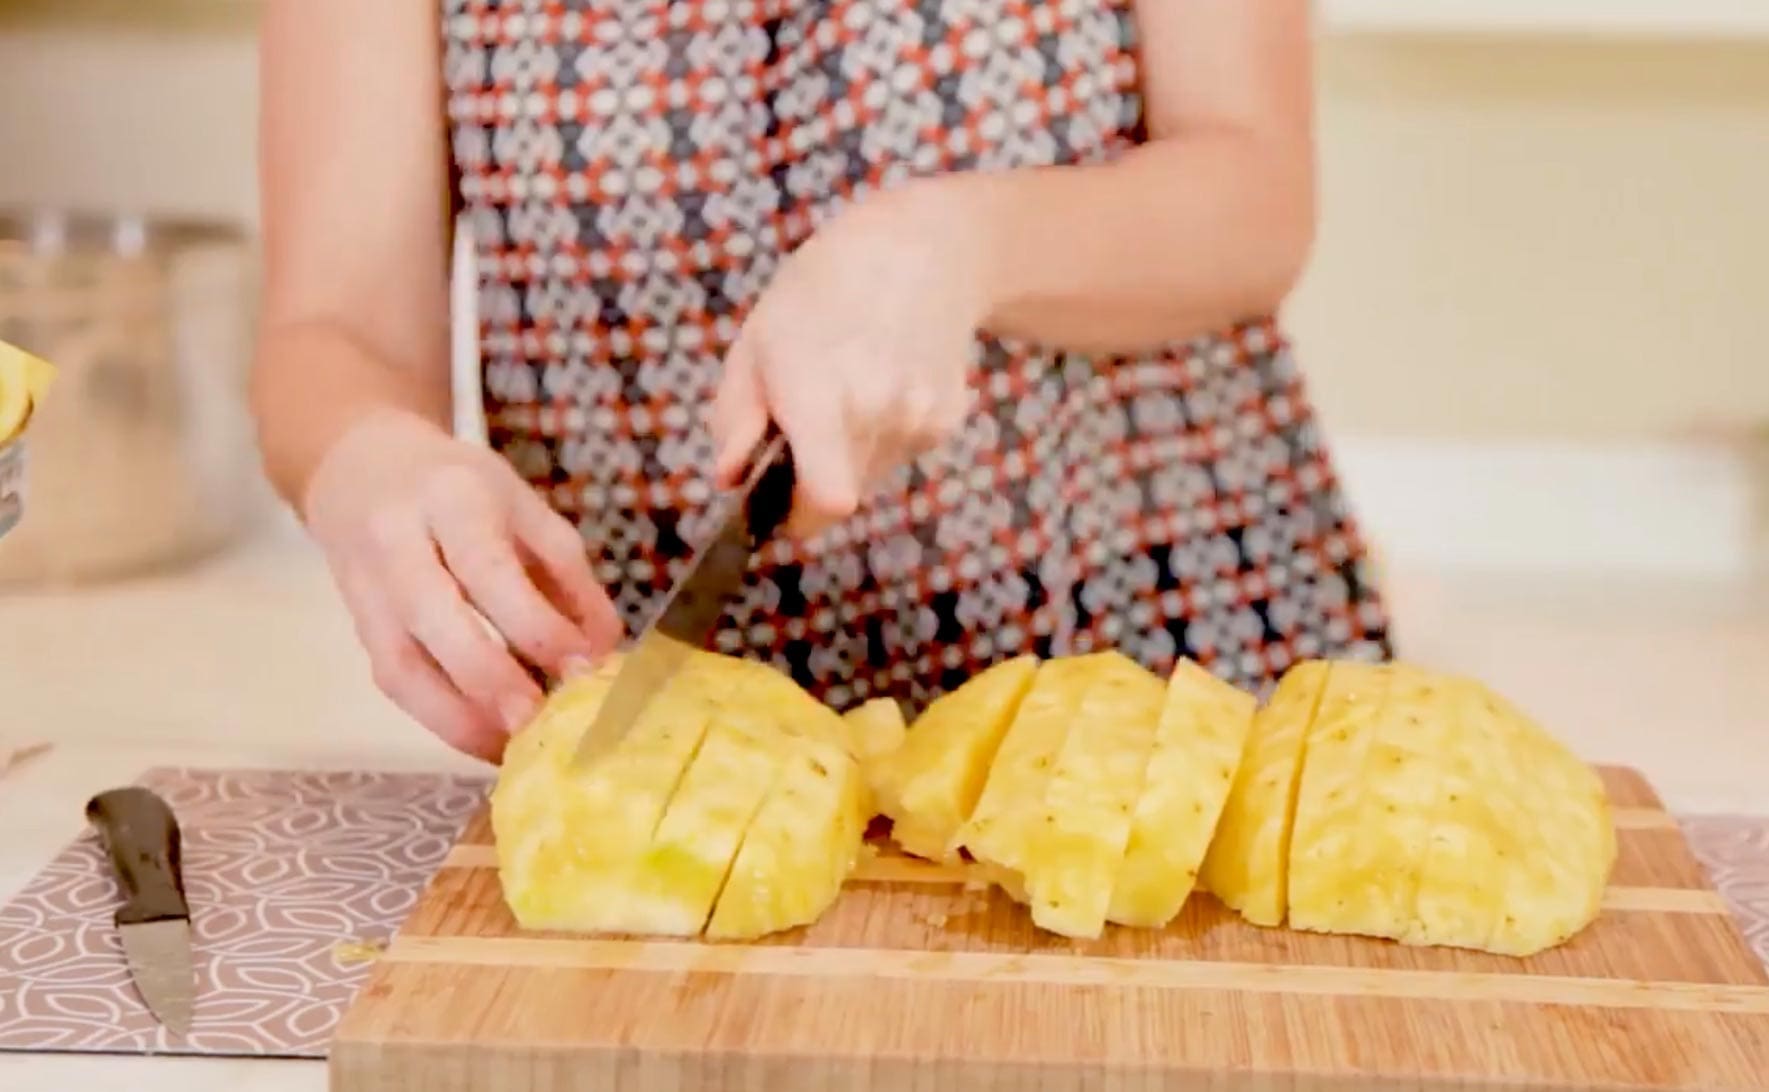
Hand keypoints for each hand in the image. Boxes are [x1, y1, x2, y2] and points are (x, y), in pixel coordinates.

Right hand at [302, 409, 620, 761]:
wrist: (362, 469)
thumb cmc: (460, 490)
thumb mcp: (524, 508)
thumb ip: (568, 575)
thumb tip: (603, 650)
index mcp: (452, 498)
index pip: (489, 568)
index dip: (535, 625)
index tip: (582, 670)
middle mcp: (396, 542)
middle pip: (434, 617)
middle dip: (489, 680)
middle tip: (541, 726)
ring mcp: (366, 589)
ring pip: (401, 665)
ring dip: (459, 719)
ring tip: (516, 749)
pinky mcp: (357, 627)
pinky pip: (394, 682)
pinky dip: (441, 719)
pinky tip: (488, 739)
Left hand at [710, 179, 989, 538]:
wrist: (922, 250)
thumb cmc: (823, 289)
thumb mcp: (756, 341)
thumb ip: (735, 417)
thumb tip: (729, 477)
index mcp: (819, 393)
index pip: (827, 500)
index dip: (797, 519)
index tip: (776, 508)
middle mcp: (876, 413)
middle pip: (838, 499)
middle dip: (811, 481)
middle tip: (802, 422)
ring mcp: (918, 419)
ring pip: (869, 478)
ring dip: (848, 455)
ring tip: (846, 386)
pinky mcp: (946, 421)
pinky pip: (900, 453)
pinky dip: (884, 435)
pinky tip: (883, 379)